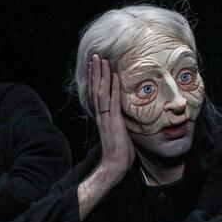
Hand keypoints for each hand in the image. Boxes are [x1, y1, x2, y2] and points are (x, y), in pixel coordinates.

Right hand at [88, 55, 134, 177]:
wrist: (114, 165)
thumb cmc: (119, 152)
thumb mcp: (119, 132)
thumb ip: (120, 120)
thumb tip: (127, 112)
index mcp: (101, 117)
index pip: (96, 94)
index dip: (95, 79)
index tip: (96, 66)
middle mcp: (100, 115)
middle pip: (95, 89)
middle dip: (95, 72)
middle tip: (95, 56)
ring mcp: (105, 117)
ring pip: (100, 92)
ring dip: (101, 75)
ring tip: (101, 60)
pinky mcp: (113, 121)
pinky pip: (112, 101)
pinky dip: (113, 87)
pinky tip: (114, 75)